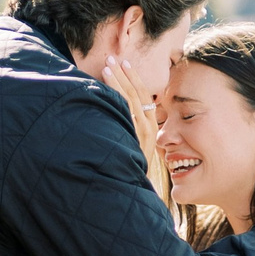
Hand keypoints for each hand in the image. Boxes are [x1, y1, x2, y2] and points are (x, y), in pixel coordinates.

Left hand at [100, 57, 171, 206]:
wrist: (136, 197)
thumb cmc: (132, 174)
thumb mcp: (133, 151)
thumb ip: (128, 134)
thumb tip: (115, 118)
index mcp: (149, 129)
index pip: (143, 98)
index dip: (134, 79)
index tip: (123, 64)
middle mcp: (146, 131)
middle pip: (137, 96)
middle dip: (125, 76)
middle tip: (113, 58)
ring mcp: (139, 138)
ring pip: (130, 104)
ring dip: (118, 84)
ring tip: (107, 67)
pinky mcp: (131, 144)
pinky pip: (124, 120)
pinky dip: (116, 104)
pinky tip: (106, 92)